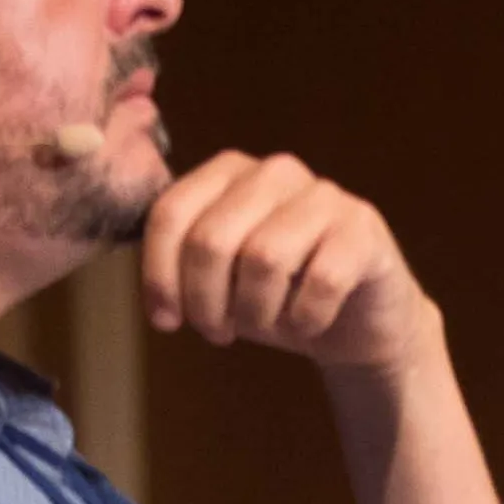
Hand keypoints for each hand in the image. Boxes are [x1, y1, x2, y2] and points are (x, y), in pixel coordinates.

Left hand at [140, 151, 440, 371]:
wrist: (356, 320)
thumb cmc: (274, 296)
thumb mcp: (216, 276)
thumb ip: (178, 256)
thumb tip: (140, 272)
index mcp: (228, 171)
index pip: (170, 214)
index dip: (159, 276)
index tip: (167, 322)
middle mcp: (276, 171)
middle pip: (212, 240)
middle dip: (206, 302)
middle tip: (218, 333)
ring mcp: (325, 196)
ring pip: (264, 259)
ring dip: (256, 313)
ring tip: (265, 327)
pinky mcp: (364, 230)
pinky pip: (319, 281)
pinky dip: (305, 318)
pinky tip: (308, 323)